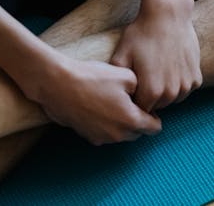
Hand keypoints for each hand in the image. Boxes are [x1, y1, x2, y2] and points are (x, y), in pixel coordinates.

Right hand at [36, 55, 161, 144]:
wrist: (59, 84)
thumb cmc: (93, 78)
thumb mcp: (127, 75)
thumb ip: (142, 88)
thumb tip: (143, 96)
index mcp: (131, 121)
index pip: (154, 128)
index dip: (154, 115)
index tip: (146, 103)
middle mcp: (117, 135)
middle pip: (138, 133)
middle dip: (138, 120)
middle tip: (129, 101)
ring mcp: (101, 138)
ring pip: (121, 134)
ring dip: (122, 123)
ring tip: (113, 102)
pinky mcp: (87, 137)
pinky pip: (105, 133)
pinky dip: (106, 124)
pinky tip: (99, 107)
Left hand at [110, 0, 201, 112]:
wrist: (168, 15)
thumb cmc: (142, 34)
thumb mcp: (121, 55)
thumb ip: (117, 80)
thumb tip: (114, 96)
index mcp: (152, 91)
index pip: (140, 109)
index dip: (134, 100)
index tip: (131, 87)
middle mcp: (172, 93)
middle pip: (157, 106)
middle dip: (150, 97)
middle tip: (145, 76)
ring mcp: (186, 85)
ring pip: (172, 99)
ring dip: (165, 91)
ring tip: (157, 71)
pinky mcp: (196, 77)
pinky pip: (185, 89)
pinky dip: (178, 83)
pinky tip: (171, 67)